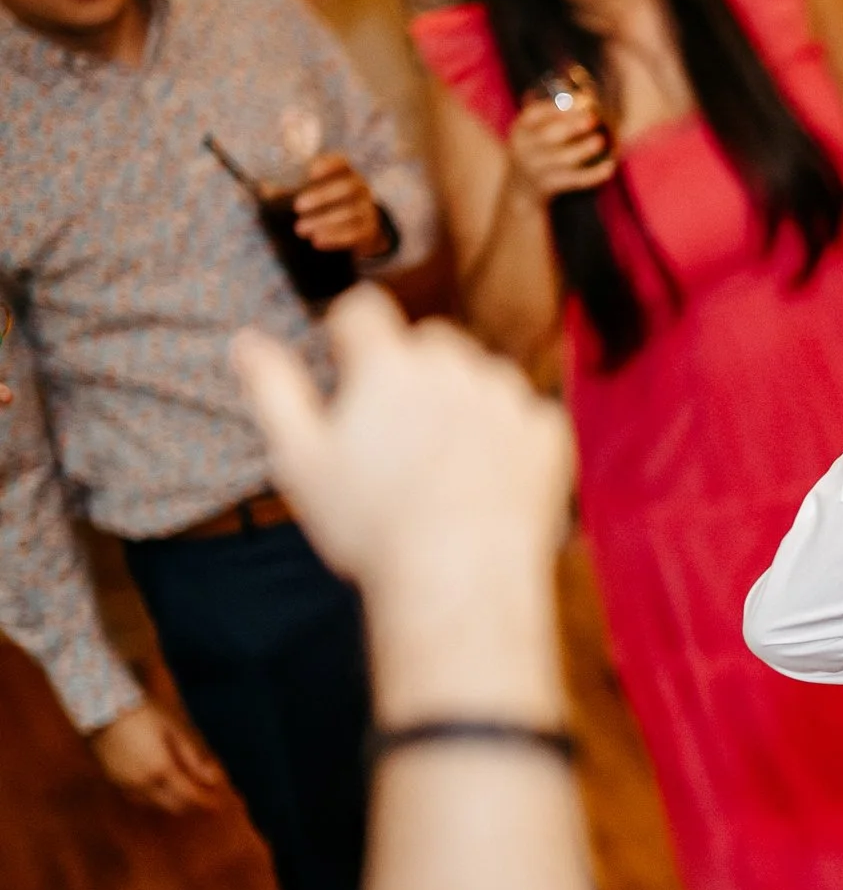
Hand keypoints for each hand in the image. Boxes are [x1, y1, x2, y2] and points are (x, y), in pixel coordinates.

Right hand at [89, 698, 236, 818]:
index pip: (189, 796)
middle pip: (172, 806)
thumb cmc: (144, 716)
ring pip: (155, 805)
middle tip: (206, 800)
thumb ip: (193, 759)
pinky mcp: (113, 781)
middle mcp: (142, 784)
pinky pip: (138, 799)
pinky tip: (162, 791)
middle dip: (192, 806)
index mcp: (160, 770)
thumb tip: (213, 779)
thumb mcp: (175, 732)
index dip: (206, 802)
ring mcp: (125, 784)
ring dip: (173, 804)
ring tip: (187, 794)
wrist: (103, 709)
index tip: (218, 804)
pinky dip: (154, 799)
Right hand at [230, 287, 574, 605]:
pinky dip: (509, 440)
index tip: (349, 372)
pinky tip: (487, 483)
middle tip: (396, 436)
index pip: (364, 310)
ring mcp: (508, 396)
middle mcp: (455, 365)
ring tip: (444, 468)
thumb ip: (274, 390)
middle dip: (412, 371)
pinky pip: (525, 417)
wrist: (460, 580)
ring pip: (481, 377)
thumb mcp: (299, 459)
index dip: (351, 336)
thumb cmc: (370, 525)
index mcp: (389, 363)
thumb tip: (246, 341)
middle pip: (429, 341)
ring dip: (464, 402)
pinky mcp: (548, 431)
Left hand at [290, 155, 392, 259]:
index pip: (342, 162)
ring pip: (351, 213)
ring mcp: (367, 209)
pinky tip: (316, 241)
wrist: (357, 226)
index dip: (328, 165)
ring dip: (323, 221)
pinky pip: (354, 233)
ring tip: (300, 229)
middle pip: (348, 188)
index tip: (309, 172)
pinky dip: (334, 237)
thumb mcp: (309, 192)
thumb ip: (288, 190)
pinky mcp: (368, 230)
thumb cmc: (325, 203)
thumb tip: (263, 189)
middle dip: (322, 196)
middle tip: (297, 206)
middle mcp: (360, 187)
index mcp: (345, 172)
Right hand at [506, 94, 616, 205]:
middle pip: (548, 137)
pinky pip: (574, 180)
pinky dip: (593, 174)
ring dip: (583, 150)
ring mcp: (537, 169)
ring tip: (600, 140)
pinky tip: (609, 166)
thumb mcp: (532, 130)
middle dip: (571, 126)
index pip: (534, 115)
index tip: (580, 100)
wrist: (520, 185)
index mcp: (521, 129)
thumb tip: (590, 94)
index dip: (556, 107)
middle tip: (592, 118)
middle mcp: (525, 148)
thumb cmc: (535, 147)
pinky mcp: (551, 185)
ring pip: (562, 159)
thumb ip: (551, 115)